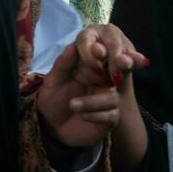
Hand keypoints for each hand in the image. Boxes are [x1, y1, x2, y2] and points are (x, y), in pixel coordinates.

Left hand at [35, 23, 148, 149]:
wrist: (52, 126)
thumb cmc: (53, 98)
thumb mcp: (53, 80)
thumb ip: (63, 63)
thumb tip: (73, 46)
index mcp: (90, 66)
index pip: (103, 53)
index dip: (103, 51)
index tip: (98, 50)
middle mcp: (103, 80)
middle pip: (119, 70)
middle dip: (120, 66)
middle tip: (113, 69)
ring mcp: (107, 99)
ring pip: (112, 97)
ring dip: (92, 101)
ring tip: (72, 105)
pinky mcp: (110, 118)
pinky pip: (111, 114)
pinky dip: (94, 115)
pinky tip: (81, 115)